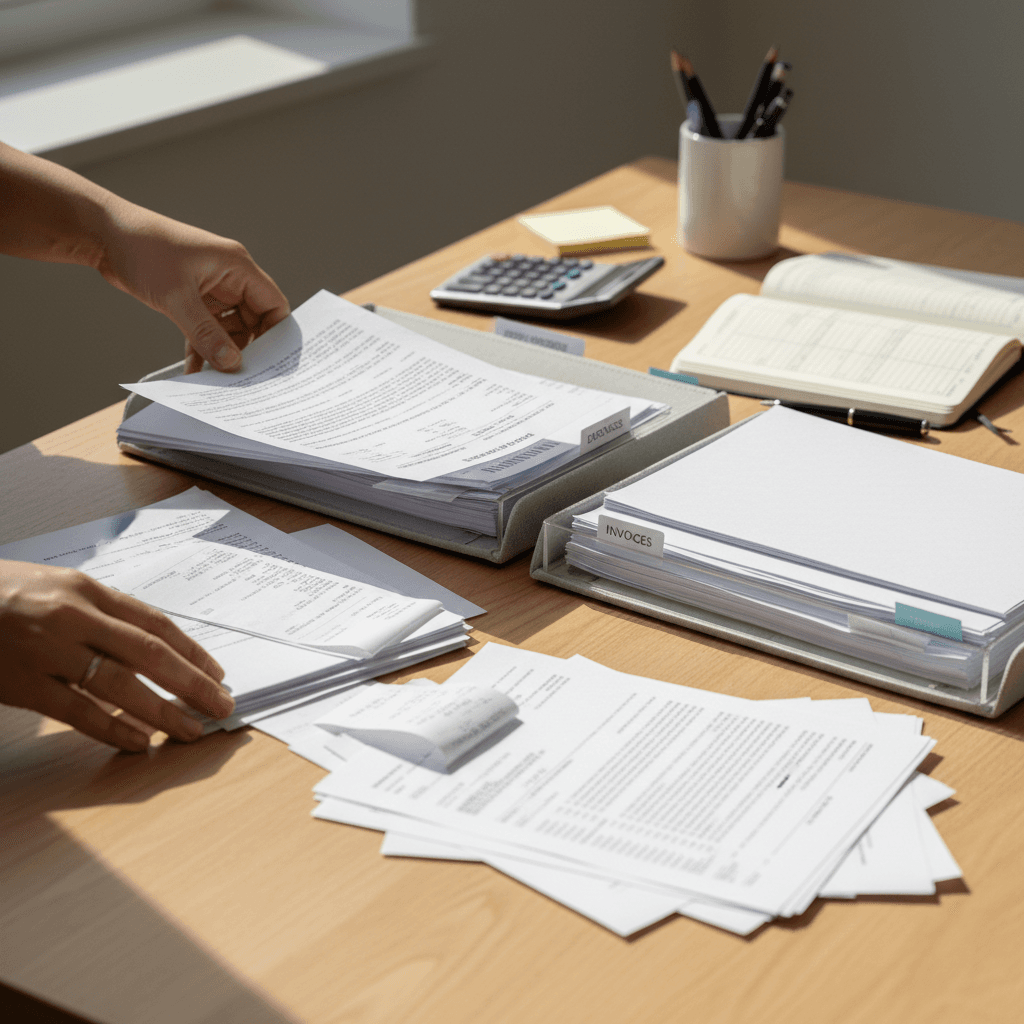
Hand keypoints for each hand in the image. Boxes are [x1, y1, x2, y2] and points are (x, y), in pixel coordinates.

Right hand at [0, 560, 235, 751]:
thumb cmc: (1, 593)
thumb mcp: (55, 587)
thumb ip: (100, 611)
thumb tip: (151, 642)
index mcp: (86, 590)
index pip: (155, 623)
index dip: (192, 651)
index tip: (217, 673)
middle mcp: (74, 616)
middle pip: (150, 654)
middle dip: (193, 683)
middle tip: (221, 704)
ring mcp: (47, 651)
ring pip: (121, 685)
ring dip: (163, 711)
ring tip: (191, 729)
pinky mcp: (22, 683)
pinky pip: (79, 711)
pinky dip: (114, 728)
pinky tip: (140, 743)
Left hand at [97, 201, 289, 373]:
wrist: (104, 235)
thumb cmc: (143, 249)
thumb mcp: (177, 297)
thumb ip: (207, 334)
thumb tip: (232, 363)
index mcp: (237, 267)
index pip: (273, 304)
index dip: (276, 334)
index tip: (271, 363)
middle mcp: (229, 278)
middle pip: (254, 321)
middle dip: (247, 349)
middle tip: (241, 377)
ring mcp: (211, 289)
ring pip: (229, 329)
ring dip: (222, 352)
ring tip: (217, 379)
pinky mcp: (192, 298)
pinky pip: (207, 329)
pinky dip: (202, 348)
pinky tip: (195, 369)